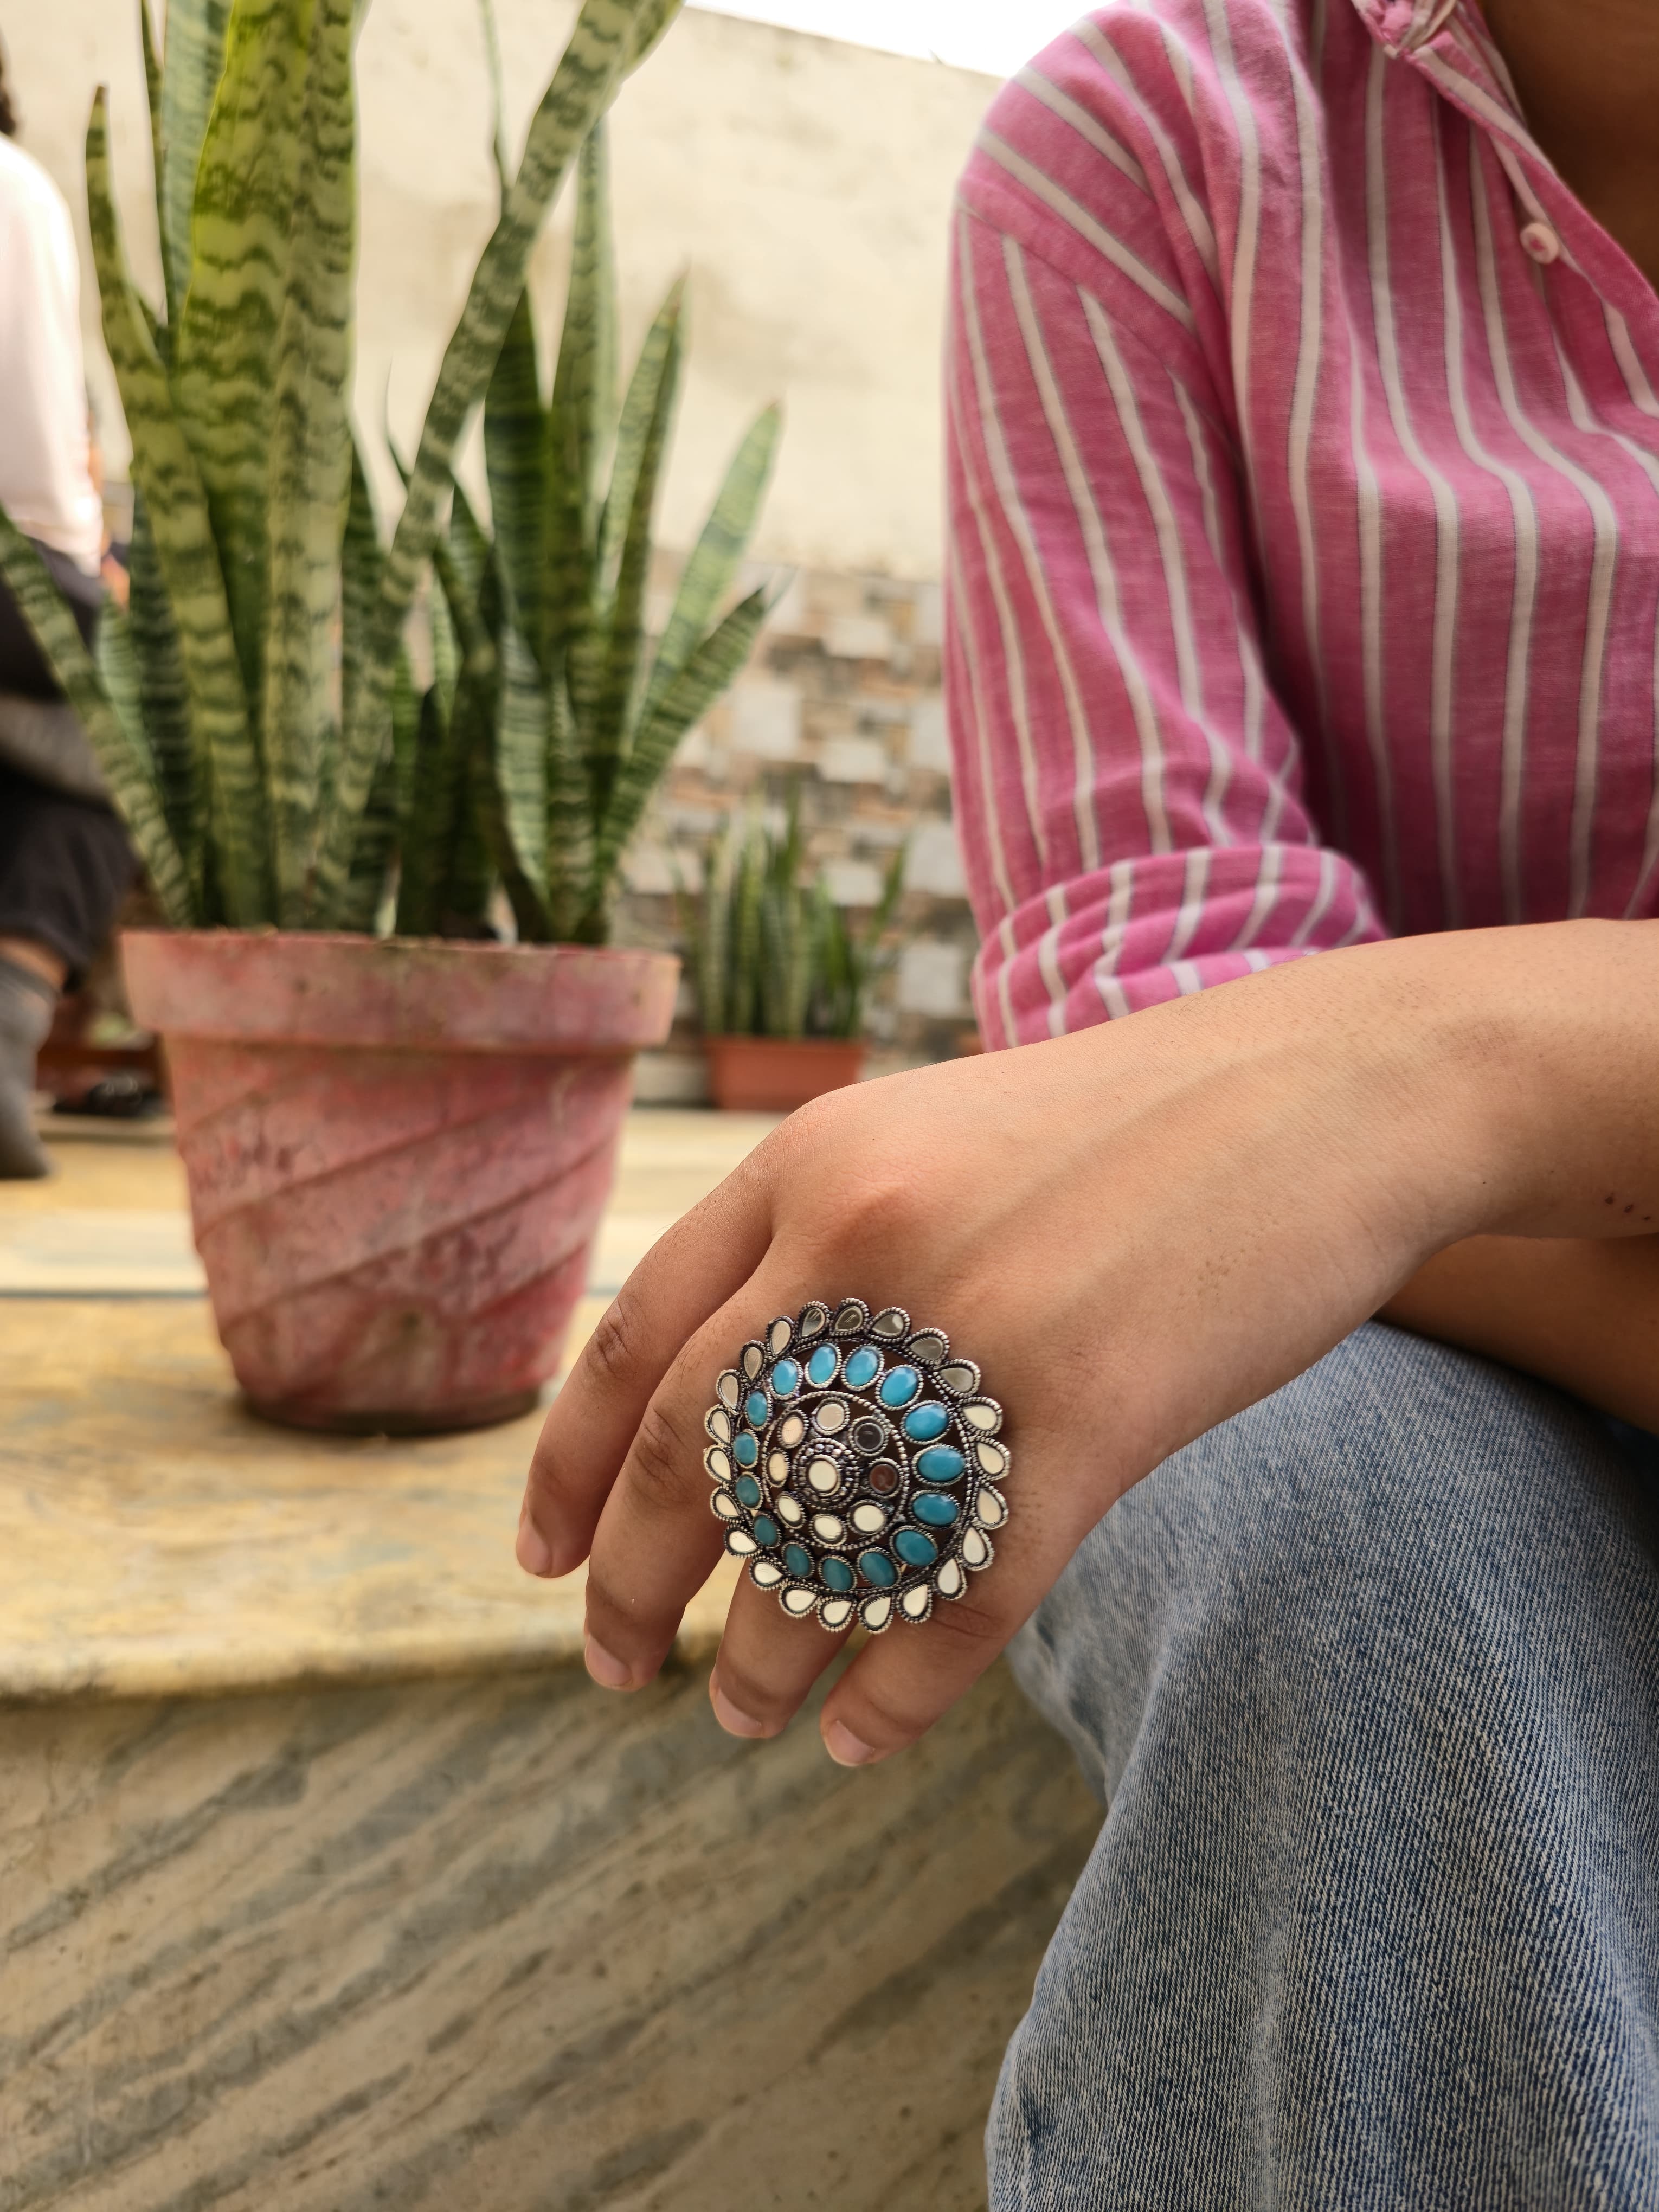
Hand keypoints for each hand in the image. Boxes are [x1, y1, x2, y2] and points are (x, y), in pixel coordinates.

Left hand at [517, 921, 1658, 1763]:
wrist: (1324, 1092)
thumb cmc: (1127, 1129)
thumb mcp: (932, 1137)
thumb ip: (823, 1239)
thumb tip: (733, 1399)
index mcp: (812, 1162)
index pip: (635, 1341)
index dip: (572, 1469)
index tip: (544, 1564)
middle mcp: (861, 1242)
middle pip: (695, 1455)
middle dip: (634, 1586)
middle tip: (616, 1672)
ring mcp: (975, 1331)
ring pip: (814, 1544)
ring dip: (759, 1656)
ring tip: (737, 1717)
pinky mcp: (1093, 1418)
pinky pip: (956, 1600)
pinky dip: (894, 1690)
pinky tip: (864, 1736)